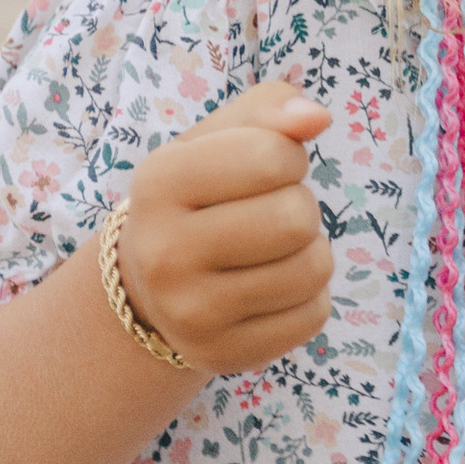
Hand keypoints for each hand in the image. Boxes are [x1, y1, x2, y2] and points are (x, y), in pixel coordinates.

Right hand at [111, 80, 332, 375]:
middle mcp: (164, 253)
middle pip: (296, 218)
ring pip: (313, 269)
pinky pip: (314, 316)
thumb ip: (271, 108)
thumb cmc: (200, 194)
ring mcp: (191, 313)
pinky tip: (269, 289)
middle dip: (299, 206)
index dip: (287, 157)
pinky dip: (307, 297)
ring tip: (270, 250)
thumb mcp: (220, 137)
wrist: (149, 285)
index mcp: (158, 183)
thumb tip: (315, 117)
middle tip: (265, 214)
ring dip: (309, 251)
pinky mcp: (224, 354)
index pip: (272, 156)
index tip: (263, 169)